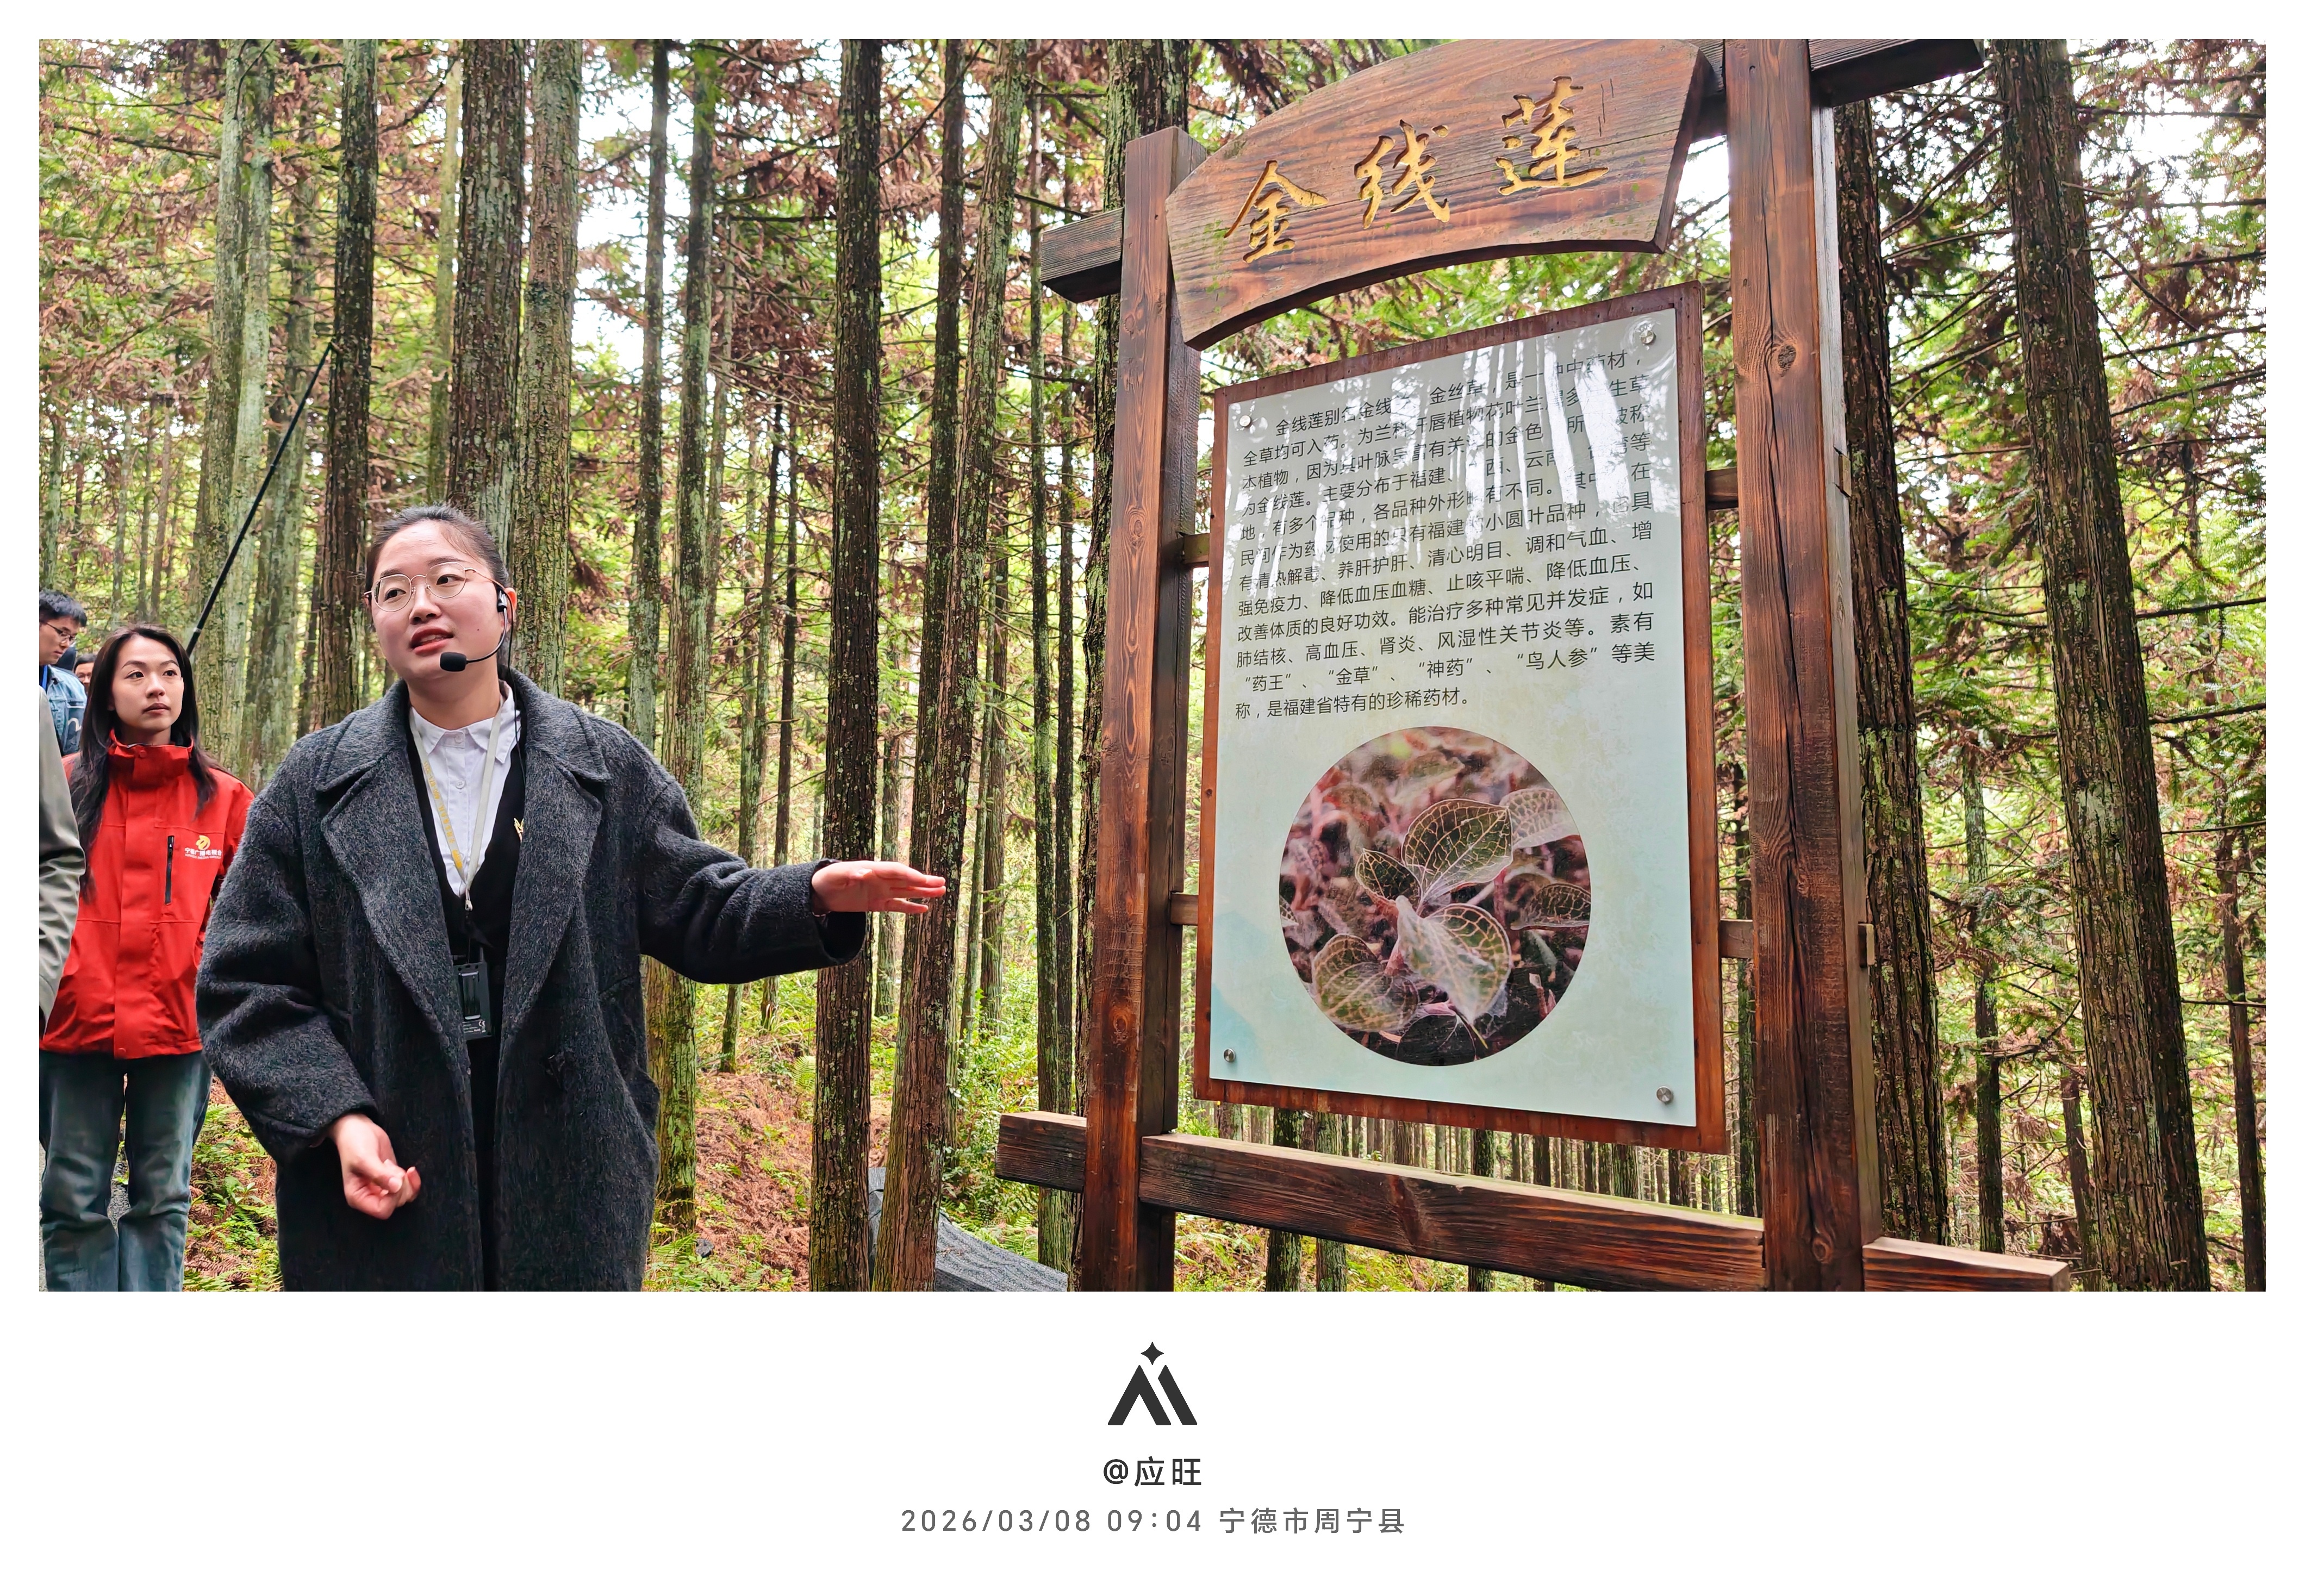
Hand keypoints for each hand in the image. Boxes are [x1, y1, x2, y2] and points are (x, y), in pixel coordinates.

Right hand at [329, 1112, 421, 1219]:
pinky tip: (409, 1169)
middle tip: (389, 1167)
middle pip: (395, 1204)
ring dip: (407, 1182)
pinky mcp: (392, 1181)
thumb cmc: (354, 1144)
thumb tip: (397, 1187)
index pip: (382, 1210)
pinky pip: (408, 1189)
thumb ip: (379, 1175)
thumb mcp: (364, 1158)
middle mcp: (370, 1197)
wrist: (358, 1129)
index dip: (393, 1197)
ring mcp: (381, 1190)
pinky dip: (412, 1181)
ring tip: (392, 1166)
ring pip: (404, 1197)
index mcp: (358, 1197)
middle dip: (401, 1186)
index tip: (393, 1177)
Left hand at [809, 860, 947, 915]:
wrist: (819, 891)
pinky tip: (924, 909)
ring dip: (922, 892)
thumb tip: (866, 871)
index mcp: (873, 870)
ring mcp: (880, 892)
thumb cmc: (827, 879)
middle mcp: (880, 880)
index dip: (910, 875)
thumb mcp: (836, 875)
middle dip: (923, 882)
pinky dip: (910, 907)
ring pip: (906, 892)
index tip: (924, 880)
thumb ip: (851, 873)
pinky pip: (897, 906)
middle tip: (942, 883)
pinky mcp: (877, 903)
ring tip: (940, 891)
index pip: (896, 871)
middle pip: (906, 880)